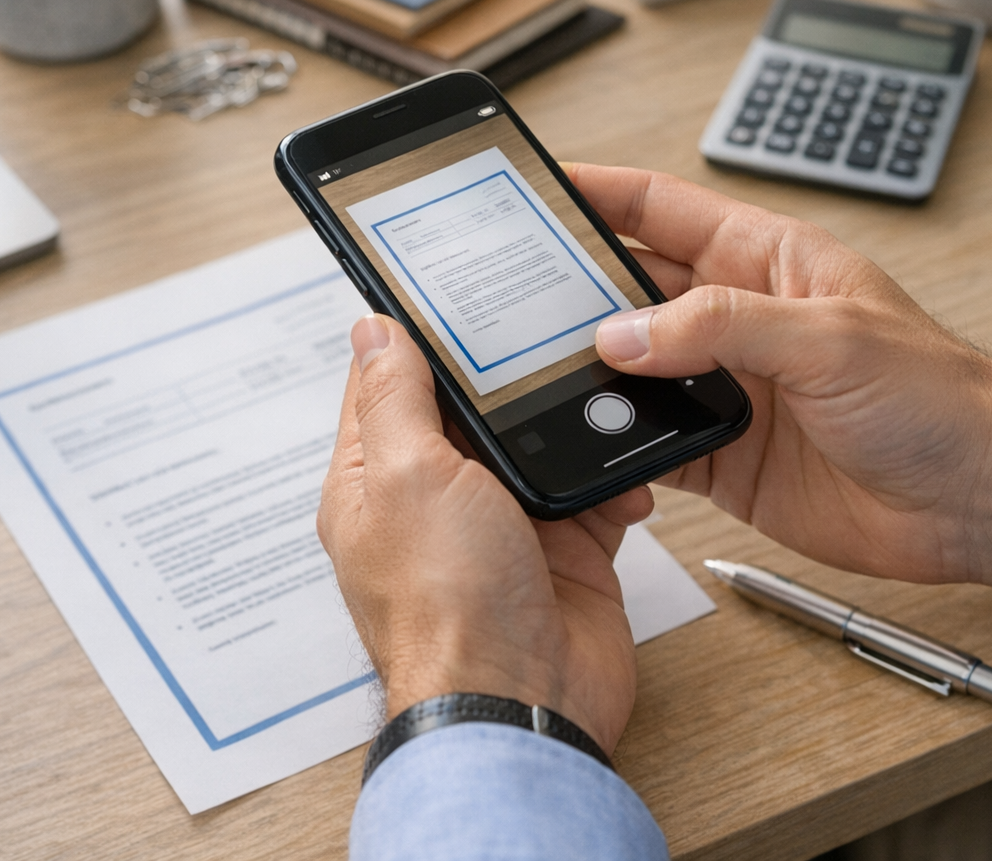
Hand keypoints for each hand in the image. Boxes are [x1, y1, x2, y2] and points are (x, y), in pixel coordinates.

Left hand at [317, 315, 654, 752]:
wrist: (523, 701)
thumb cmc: (446, 608)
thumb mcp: (407, 475)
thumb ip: (395, 397)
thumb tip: (371, 329)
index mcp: (374, 480)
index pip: (388, 385)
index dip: (416, 338)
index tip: (450, 290)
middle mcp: (433, 500)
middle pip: (472, 410)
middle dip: (511, 378)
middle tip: (548, 331)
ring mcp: (499, 526)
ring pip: (539, 444)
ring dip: (570, 427)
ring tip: (596, 400)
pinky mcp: (561, 550)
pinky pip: (590, 491)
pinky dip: (612, 480)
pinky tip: (621, 477)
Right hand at [570, 162, 991, 590]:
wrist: (978, 498)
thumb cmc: (938, 398)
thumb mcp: (829, 337)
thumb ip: (721, 327)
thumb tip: (624, 334)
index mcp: (765, 260)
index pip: (660, 210)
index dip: (597, 193)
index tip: (537, 186)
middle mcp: (736, 320)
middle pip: (629, 289)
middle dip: (571, 288)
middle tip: (514, 293)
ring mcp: (725, 387)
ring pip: (629, 367)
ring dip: (589, 371)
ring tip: (539, 370)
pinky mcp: (721, 453)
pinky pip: (647, 439)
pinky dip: (614, 443)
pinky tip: (590, 440)